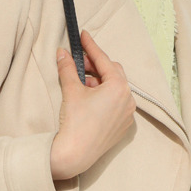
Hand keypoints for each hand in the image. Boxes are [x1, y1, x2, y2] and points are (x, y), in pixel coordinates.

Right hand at [49, 29, 136, 182]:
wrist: (75, 154)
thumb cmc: (76, 122)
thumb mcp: (71, 90)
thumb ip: (68, 68)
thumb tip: (62, 53)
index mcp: (119, 87)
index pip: (104, 60)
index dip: (91, 46)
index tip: (83, 36)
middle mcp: (128, 100)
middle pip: (112, 72)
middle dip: (95, 66)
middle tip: (79, 63)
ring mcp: (127, 114)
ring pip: (114, 89)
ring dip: (98, 82)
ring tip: (81, 84)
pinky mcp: (122, 126)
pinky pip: (116, 104)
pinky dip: (104, 97)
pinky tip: (89, 100)